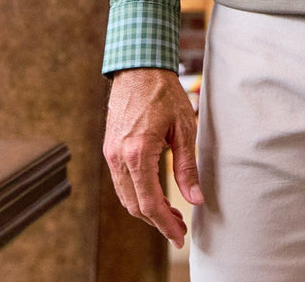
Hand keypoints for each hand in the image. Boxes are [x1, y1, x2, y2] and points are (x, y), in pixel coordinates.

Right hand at [104, 67, 202, 248]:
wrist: (139, 68)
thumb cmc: (164, 93)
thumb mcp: (184, 128)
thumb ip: (187, 167)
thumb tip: (195, 198)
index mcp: (138, 153)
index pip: (150, 203)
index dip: (165, 224)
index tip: (180, 236)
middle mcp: (119, 157)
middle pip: (135, 205)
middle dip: (158, 222)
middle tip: (180, 229)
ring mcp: (110, 154)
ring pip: (125, 197)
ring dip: (146, 211)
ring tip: (170, 215)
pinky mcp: (109, 149)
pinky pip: (121, 183)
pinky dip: (137, 195)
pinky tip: (155, 195)